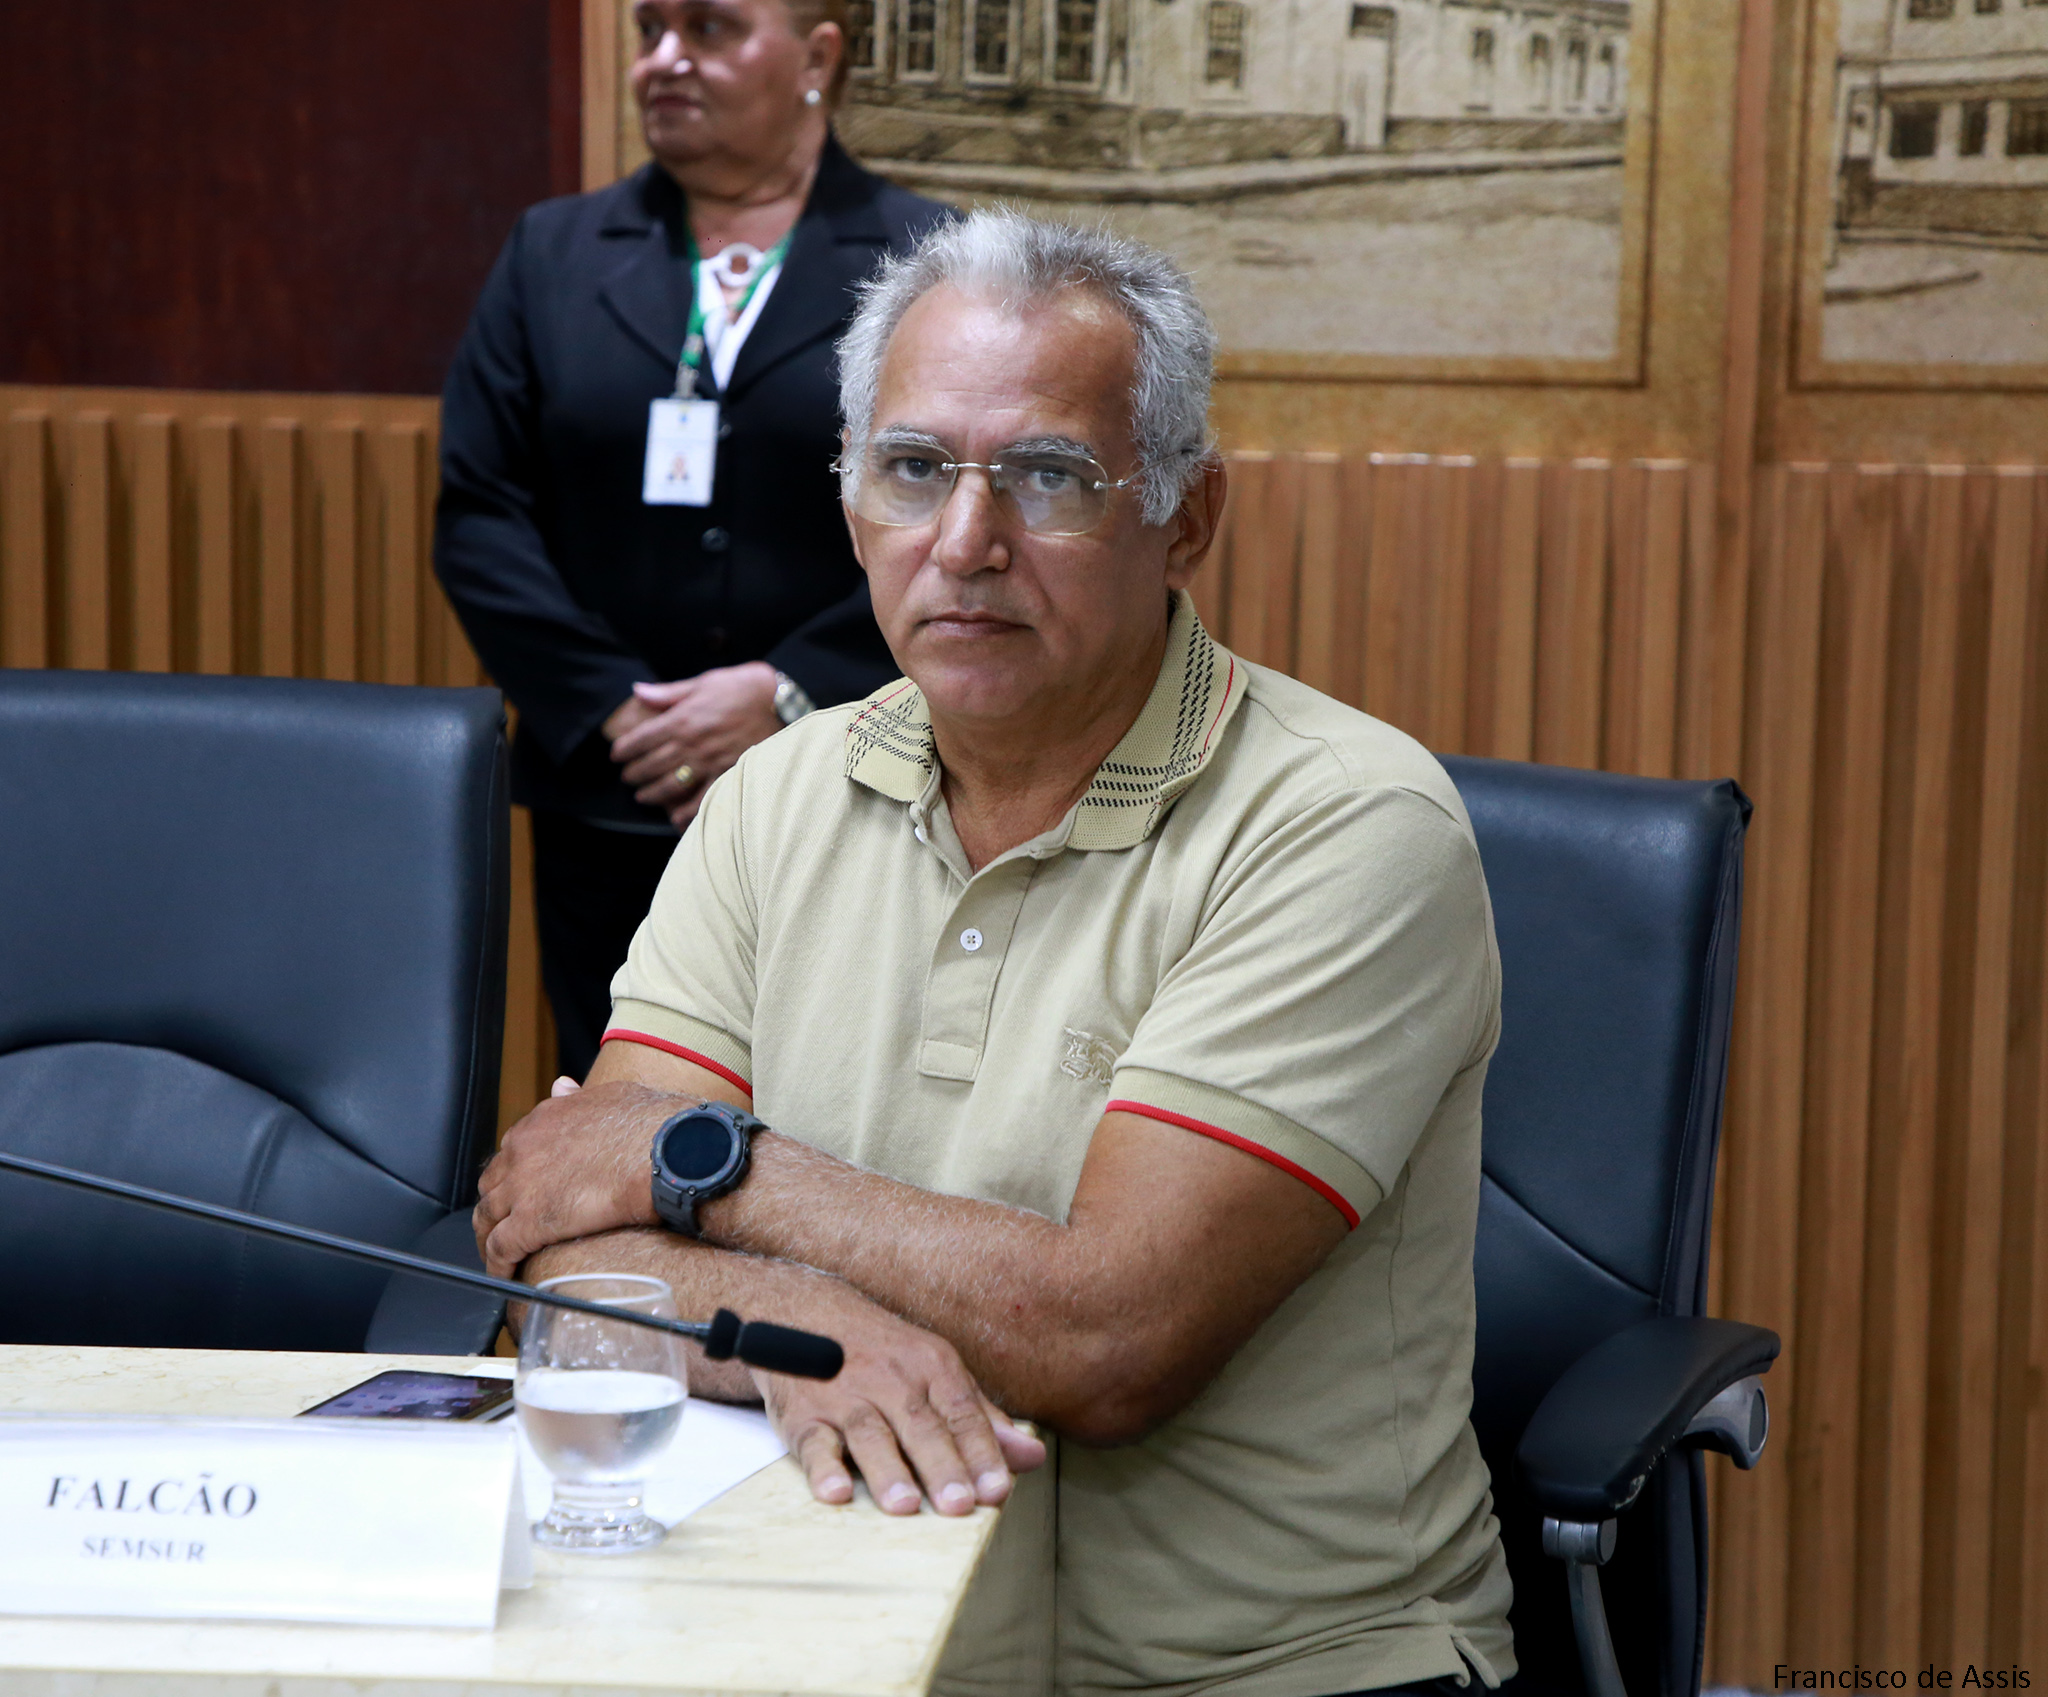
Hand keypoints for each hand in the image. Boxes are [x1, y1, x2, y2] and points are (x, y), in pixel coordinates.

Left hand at [473, 1078, 692, 1278]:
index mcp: (541, 1121)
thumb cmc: (649, 1123)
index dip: (515, 1175)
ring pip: (487, 1217)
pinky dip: (499, 1264)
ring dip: (489, 1237)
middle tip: (506, 1222)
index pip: (511, 1152)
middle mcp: (522, 1151)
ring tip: (500, 1255)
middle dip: (496, 1205)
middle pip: (491, 1185)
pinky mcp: (531, 1222)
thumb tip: (562, 1087)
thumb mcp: (607, 1094)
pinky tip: (506, 1274)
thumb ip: (576, 1095)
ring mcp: (523, 1187)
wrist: (664, 1150)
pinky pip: (501, 1248)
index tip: (523, 1188)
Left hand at [609, 662, 781, 827]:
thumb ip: (669, 693)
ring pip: (670, 786)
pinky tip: (674, 818)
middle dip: (634, 774)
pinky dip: (686, 813)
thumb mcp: (704, 681)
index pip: (641, 739)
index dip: (624, 749)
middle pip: (651, 765)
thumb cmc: (744, 687)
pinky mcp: (729, 776)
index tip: (617, 756)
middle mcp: (692, 744)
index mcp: (682, 718)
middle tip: (628, 778)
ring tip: (644, 796)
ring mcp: (710, 763)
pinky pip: (703, 801)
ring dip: (652, 794)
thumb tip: (638, 691)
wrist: (784, 702)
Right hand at [754, 1280, 1047, 1515]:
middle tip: (958, 1505)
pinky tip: (836, 1492)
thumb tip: (1032, 1456)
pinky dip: (823, 1467)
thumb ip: (980, 1418)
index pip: (962, 1414)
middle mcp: (890, 1378)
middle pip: (920, 1425)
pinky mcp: (804, 1415)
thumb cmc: (883, 1355)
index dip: (981, 1452)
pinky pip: (813, 1442)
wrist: (806, 1314)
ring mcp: (845, 1396)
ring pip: (870, 1433)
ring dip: (888, 1470)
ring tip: (905, 1505)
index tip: (997, 1490)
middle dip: (941, 1465)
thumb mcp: (935, 1372)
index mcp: (931, 1366)